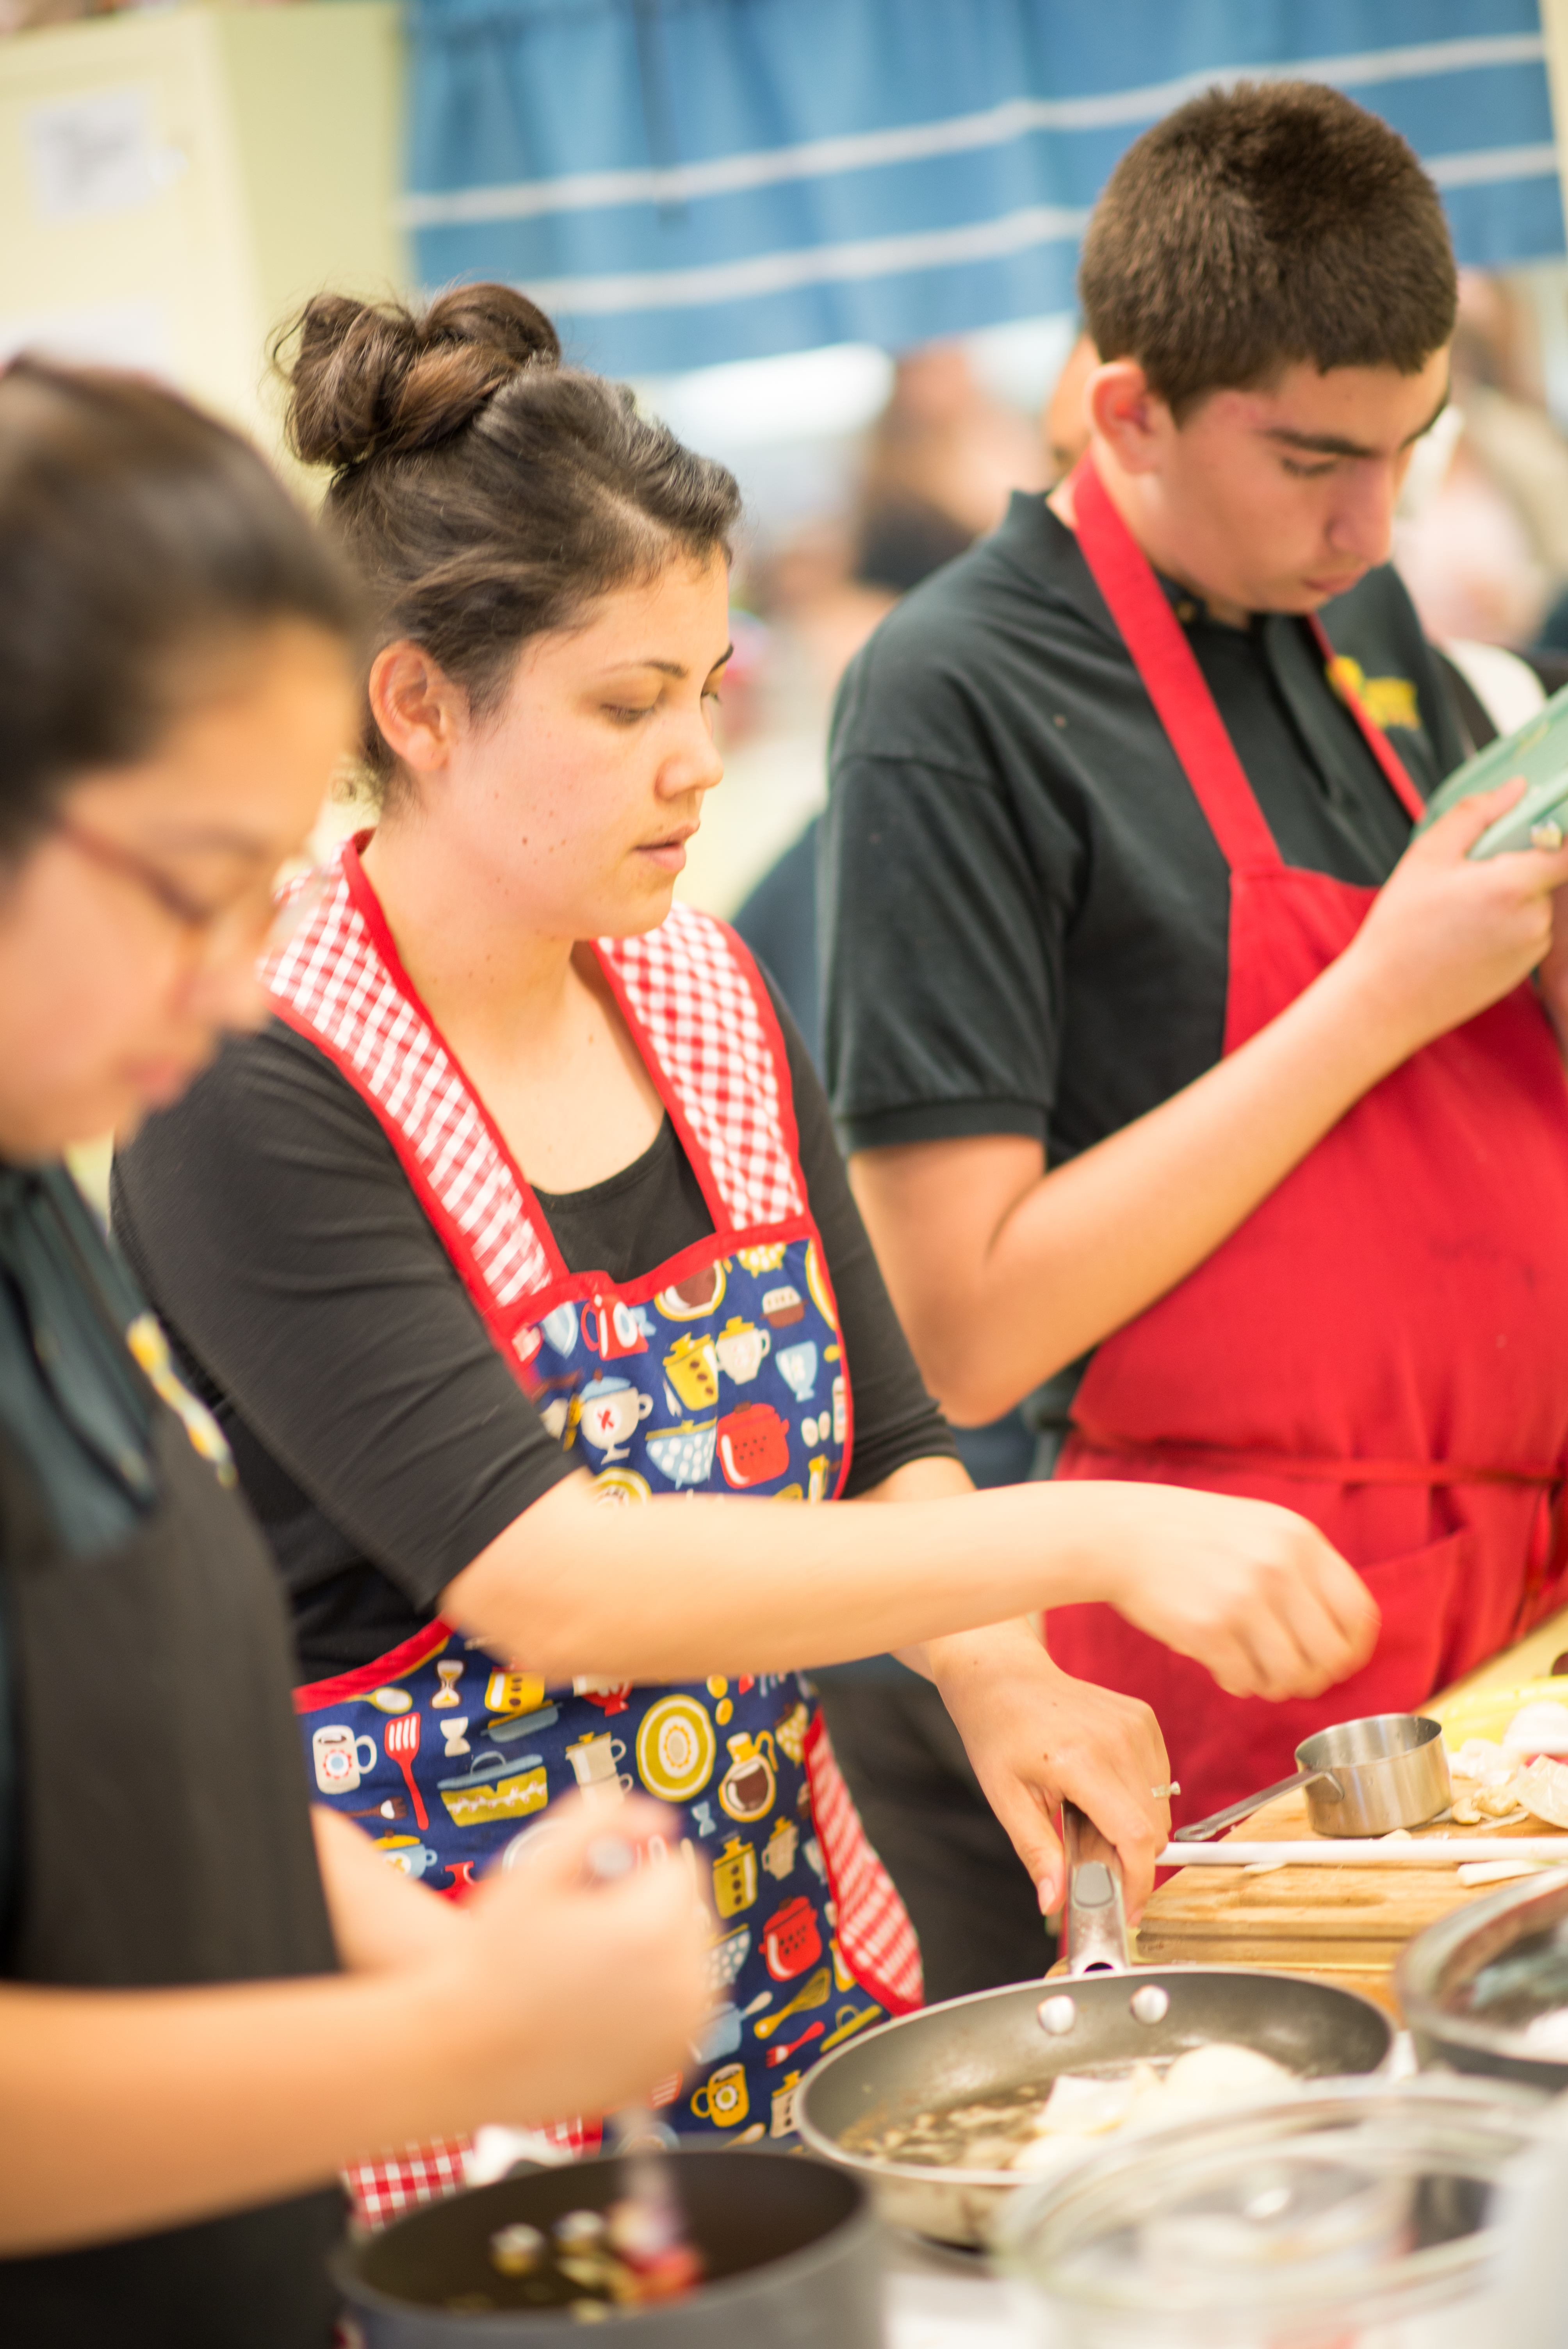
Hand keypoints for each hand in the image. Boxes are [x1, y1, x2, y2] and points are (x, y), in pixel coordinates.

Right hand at [438, 1796, 708, 2124]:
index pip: (678, 1869)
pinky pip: (683, 2007)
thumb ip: (598, 1822)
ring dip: (656, 1953)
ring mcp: (680, 2031)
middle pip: (687, 1914)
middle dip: (648, 1910)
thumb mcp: (535, 1871)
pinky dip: (656, 1999)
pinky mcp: (672, 2062)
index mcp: (653, 1932)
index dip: (632, 1872)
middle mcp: (681, 1985)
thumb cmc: (493, 1960)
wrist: (468, 2056)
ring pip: (690, 1960)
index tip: (590, 1894)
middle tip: (584, 1934)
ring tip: (591, 1968)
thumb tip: (656, 1816)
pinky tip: (603, 2004)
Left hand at [926, 1621, 1169, 1921]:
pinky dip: (1136, 1800)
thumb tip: (1055, 1903)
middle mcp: (1117, 1739)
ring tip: (1084, 1817)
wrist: (1004, 1676)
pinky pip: (1158, 1781)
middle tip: (1086, 1858)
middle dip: (1126, 1859)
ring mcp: (1136, 1725)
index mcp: (1079, 1760)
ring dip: (1131, 1829)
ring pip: (1159, 1808)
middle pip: (1153, 1829)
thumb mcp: (1005, 1799)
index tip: (1124, 1908)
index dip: (1137, 1882)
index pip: (1137, 1837)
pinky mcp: (1144, 1719)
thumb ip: (1036, 1853)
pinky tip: (1098, 1791)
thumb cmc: (998, 1732)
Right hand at [1095, 1484, 1378, 1701]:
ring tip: (1253, 1670)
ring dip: (1274, 1684)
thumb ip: (1306, 1570)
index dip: (1351, 1649)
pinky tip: (1222, 1664)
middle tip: (1290, 1674)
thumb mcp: (1263, 1529)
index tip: (1334, 1660)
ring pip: (1290, 1676)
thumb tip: (1344, 1638)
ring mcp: (1244, 1598)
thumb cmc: (1195, 1535)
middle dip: (1312, 1676)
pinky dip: (1237, 1682)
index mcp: (1300, 1540)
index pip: (1359, 1614)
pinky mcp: (1209, 1629)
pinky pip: (1245, 1681)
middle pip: (1330, 1655)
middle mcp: (1279, 1567)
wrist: (1123, 1533)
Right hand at [1340, 777, 1567, 1061]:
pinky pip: (1528, 931)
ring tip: (1460, 909)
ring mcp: (1532, 948)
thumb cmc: (1400, 932)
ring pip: (1537, 902)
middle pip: (1547, 872)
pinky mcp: (1524, 970)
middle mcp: (1533, 919)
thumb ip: (1476, 814)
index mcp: (1513, 886)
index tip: (1533, 829)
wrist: (1387, 999)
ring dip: (1510, 896)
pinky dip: (1505, 924)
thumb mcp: (1427, 856)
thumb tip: (1515, 790)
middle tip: (1468, 874)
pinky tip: (1465, 933)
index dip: (1554, 831)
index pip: (1565, 848)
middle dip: (1517, 865)